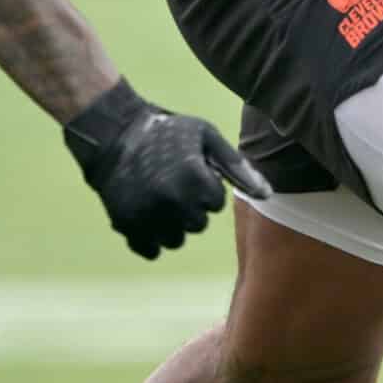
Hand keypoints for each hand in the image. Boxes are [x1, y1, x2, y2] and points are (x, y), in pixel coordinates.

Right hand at [62, 80, 269, 259]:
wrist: (115, 134)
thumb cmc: (168, 132)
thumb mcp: (207, 137)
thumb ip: (237, 167)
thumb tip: (267, 196)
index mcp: (192, 178)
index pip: (215, 203)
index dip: (207, 186)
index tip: (193, 170)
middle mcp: (169, 201)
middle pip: (197, 225)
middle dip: (192, 207)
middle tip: (176, 183)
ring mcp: (145, 216)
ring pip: (175, 241)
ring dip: (173, 224)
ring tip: (162, 197)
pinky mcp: (125, 226)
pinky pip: (150, 250)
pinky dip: (151, 237)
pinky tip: (147, 212)